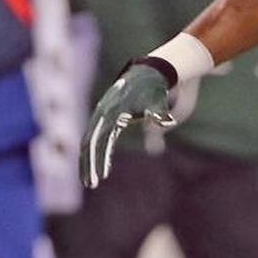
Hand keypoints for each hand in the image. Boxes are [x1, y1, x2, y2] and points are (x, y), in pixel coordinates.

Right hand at [79, 63, 175, 188]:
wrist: (151, 73)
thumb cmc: (155, 89)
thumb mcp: (157, 100)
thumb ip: (160, 112)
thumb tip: (169, 122)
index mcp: (111, 112)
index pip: (98, 140)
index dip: (97, 159)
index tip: (100, 177)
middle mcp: (102, 115)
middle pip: (88, 143)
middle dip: (88, 164)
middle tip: (90, 184)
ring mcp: (102, 116)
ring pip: (89, 142)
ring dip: (90, 161)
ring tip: (91, 181)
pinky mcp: (107, 119)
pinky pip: (99, 139)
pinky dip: (98, 154)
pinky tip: (102, 169)